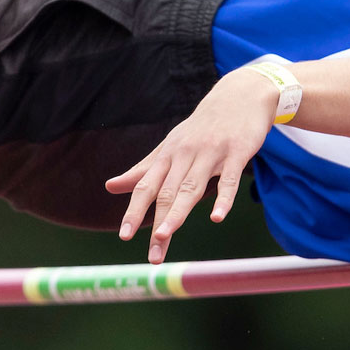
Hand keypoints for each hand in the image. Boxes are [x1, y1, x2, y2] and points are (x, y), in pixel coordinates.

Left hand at [106, 68, 277, 262]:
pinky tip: (217, 218)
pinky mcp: (236, 152)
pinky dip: (224, 199)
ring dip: (178, 213)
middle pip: (167, 193)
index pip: (146, 186)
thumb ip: (143, 169)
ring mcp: (211, 153)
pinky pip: (229, 179)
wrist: (239, 94)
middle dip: (158, 224)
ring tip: (165, 236)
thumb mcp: (170, 145)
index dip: (134, 210)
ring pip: (192, 187)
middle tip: (152, 255)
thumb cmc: (202, 127)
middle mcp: (185, 154)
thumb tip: (110, 186)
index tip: (125, 236)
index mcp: (168, 155)